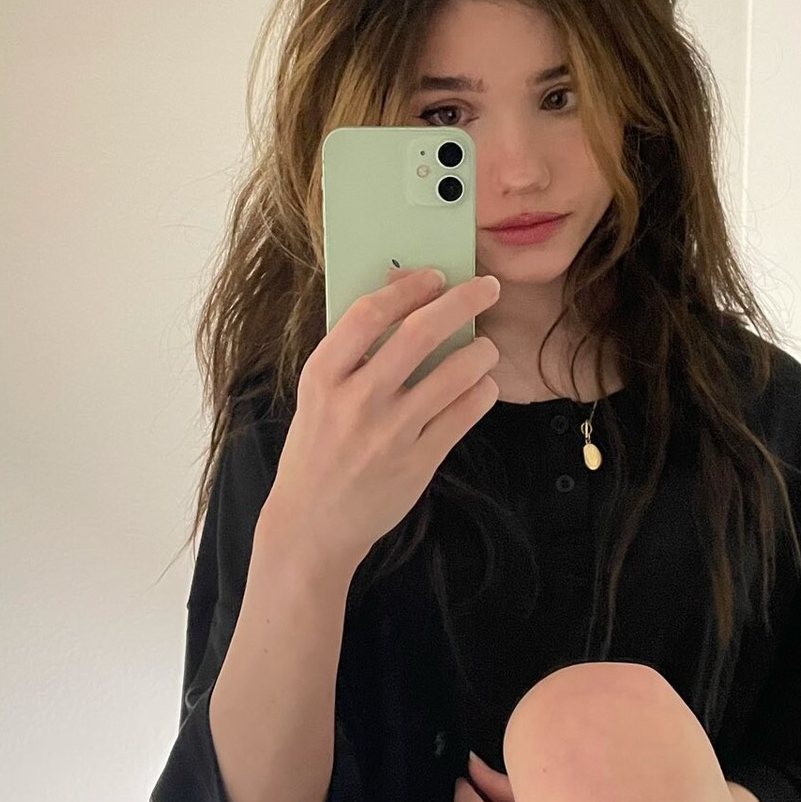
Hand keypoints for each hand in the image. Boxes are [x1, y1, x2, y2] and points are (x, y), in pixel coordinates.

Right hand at [266, 267, 501, 571]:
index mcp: (322, 376)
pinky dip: (482, 391)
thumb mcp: (317, 399)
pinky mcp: (418, 462)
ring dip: (482, 351)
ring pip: (454, 373)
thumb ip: (351, 358)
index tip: (434, 276)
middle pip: (419, 333)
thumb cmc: (316, 452)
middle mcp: (356, 400)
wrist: (312, 525)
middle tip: (488, 287)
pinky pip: (465, 414)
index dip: (408, 287)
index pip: (369, 313)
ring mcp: (390, 433)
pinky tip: (483, 384)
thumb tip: (403, 304)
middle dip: (462, 301)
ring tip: (487, 347)